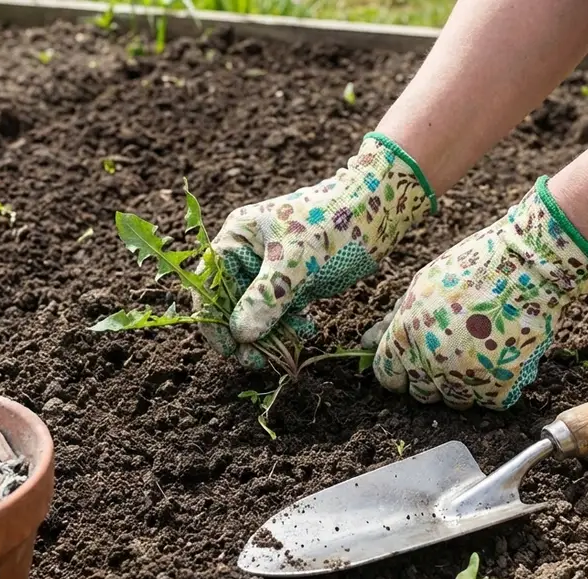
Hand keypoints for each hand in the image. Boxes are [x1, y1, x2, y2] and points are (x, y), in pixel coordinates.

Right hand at [198, 133, 435, 367]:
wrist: (378, 208)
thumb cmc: (332, 223)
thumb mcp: (297, 261)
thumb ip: (266, 297)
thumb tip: (240, 334)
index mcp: (237, 237)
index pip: (209, 285)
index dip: (214, 320)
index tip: (230, 350)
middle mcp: (248, 253)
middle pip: (231, 303)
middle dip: (245, 333)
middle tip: (258, 361)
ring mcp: (271, 268)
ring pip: (257, 312)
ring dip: (270, 334)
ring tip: (292, 344)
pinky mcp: (294, 280)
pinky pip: (280, 312)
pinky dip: (289, 326)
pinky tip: (307, 328)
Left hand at [372, 177, 587, 409]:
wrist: (529, 266)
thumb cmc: (474, 268)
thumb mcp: (423, 285)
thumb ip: (395, 318)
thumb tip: (366, 342)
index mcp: (406, 334)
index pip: (388, 375)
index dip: (399, 373)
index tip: (412, 367)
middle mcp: (430, 360)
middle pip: (421, 393)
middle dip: (431, 379)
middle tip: (452, 355)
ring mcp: (464, 376)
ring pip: (455, 402)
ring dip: (464, 384)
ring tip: (480, 352)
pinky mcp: (498, 385)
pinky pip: (490, 401)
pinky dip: (496, 385)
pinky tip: (501, 357)